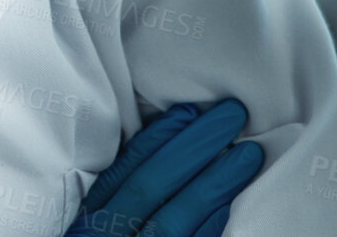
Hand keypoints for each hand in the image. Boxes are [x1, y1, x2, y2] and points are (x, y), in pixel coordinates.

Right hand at [63, 99, 264, 236]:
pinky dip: (211, 229)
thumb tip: (165, 150)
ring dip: (215, 184)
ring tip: (249, 154)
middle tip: (232, 117)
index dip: (156, 140)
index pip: (123, 174)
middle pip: (152, 188)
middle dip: (194, 148)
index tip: (188, 112)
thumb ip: (116, 203)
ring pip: (176, 221)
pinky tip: (231, 204)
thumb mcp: (92, 232)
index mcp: (88, 227)